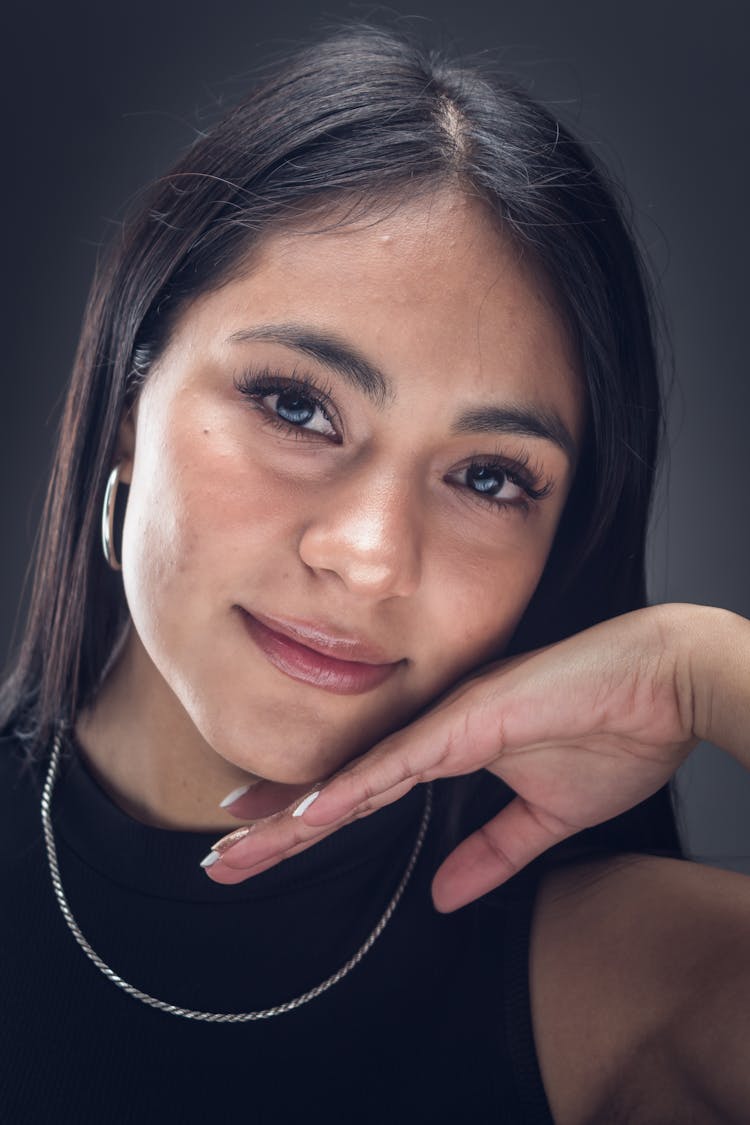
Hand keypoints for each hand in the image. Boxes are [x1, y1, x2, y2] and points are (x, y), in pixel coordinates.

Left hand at [205, 604, 699, 909]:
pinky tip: (307, 812)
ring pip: (354, 774)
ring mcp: (446, 723)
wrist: (668, 684)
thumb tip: (444, 896)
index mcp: (448, 749)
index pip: (362, 791)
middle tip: (220, 856)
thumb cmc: (617, 732)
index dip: (307, 817)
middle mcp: (433, 732)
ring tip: (235, 842)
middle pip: (340, 785)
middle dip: (278, 823)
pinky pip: (400, 761)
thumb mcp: (545, 819)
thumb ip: (491, 854)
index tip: (260, 839)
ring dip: (293, 812)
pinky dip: (352, 787)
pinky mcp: (471, 719)